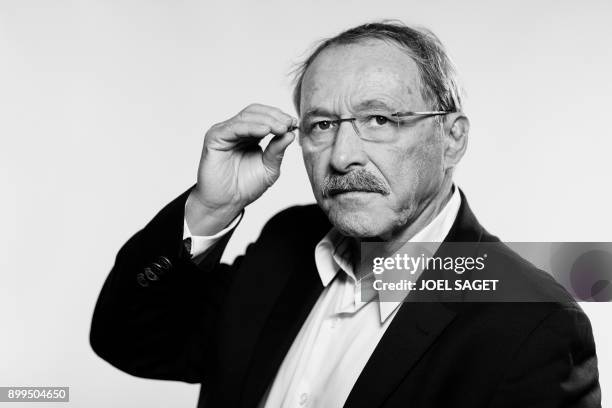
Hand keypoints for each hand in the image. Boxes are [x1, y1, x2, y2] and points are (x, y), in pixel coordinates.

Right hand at [186, 104, 296, 234]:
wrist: (226, 203)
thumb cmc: (245, 187)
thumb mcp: (269, 168)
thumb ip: (278, 150)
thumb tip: (291, 133)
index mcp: (249, 135)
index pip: (264, 116)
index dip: (280, 117)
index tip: (295, 123)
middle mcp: (236, 130)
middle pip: (255, 112)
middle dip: (275, 116)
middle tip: (289, 124)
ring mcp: (224, 132)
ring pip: (246, 117)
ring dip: (266, 120)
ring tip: (281, 128)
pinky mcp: (214, 138)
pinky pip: (234, 127)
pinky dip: (250, 127)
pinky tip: (265, 131)